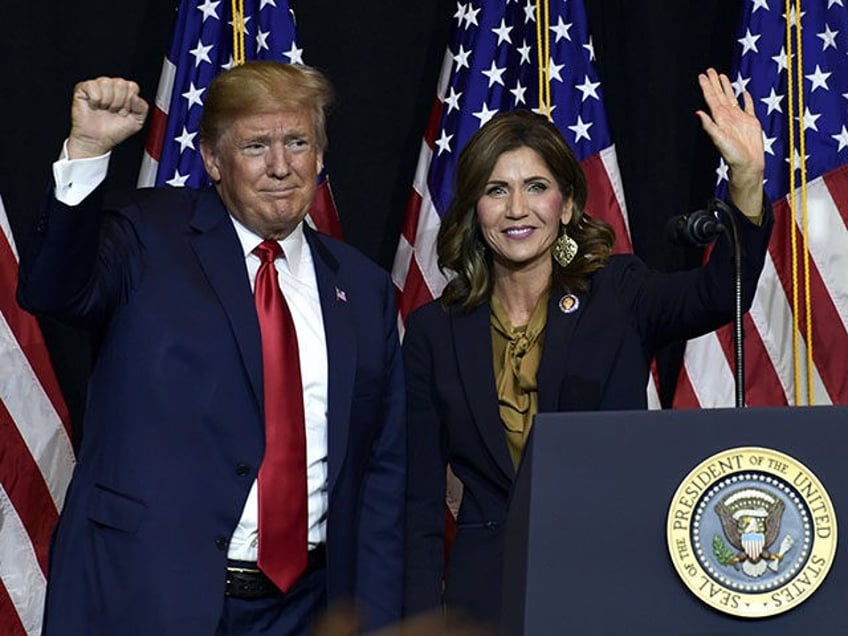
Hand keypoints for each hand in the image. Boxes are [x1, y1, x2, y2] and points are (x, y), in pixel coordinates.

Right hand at [68, 77, 148, 158]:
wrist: (97, 140)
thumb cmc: (115, 130)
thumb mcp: (137, 122)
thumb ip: (142, 108)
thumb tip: (135, 97)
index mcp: (125, 92)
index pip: (132, 86)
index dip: (129, 102)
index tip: (124, 112)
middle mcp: (112, 86)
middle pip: (121, 83)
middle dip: (119, 102)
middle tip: (113, 111)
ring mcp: (98, 86)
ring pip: (106, 83)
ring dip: (107, 101)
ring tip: (104, 109)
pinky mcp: (83, 88)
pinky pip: (92, 85)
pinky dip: (95, 99)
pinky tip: (94, 106)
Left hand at [696, 68, 763, 220]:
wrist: (748, 165)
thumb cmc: (733, 155)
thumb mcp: (719, 139)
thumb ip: (709, 126)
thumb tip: (698, 112)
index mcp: (720, 119)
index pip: (711, 99)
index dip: (707, 87)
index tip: (702, 75)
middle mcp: (728, 117)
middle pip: (720, 95)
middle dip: (715, 83)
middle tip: (710, 70)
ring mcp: (740, 118)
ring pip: (732, 98)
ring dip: (727, 87)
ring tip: (722, 76)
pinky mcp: (751, 122)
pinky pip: (748, 107)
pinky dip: (746, 99)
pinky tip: (743, 92)